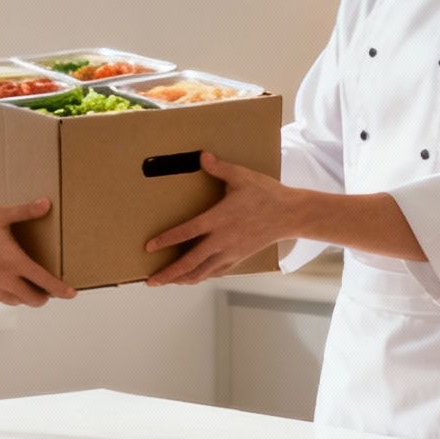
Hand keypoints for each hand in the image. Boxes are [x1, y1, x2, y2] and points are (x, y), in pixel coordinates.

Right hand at [0, 199, 76, 306]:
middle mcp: (5, 282)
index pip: (45, 282)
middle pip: (34, 300)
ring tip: (23, 284)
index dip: (61, 289)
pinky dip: (2, 294)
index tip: (71, 293)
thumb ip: (24, 211)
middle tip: (46, 289)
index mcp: (14, 263)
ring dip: (23, 296)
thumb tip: (46, 204)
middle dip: (44, 297)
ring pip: (15, 302)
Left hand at [145, 153, 298, 285]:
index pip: (187, 232)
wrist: (290, 214)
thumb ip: (219, 168)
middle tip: (150, 280)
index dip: (166, 240)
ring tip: (166, 282)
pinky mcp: (239, 257)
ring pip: (202, 272)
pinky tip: (192, 278)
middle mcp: (222, 240)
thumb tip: (202, 156)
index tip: (149, 248)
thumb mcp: (241, 177)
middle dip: (169, 272)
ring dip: (182, 279)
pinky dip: (201, 276)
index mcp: (219, 219)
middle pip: (190, 261)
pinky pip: (216, 272)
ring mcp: (231, 252)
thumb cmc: (266, 194)